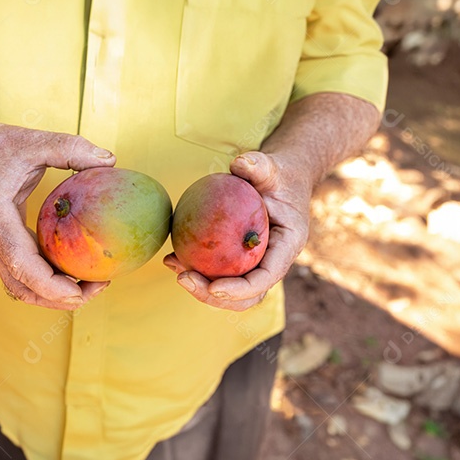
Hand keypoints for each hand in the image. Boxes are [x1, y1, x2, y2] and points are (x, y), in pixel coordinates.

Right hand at [0, 122, 116, 309]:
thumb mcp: (31, 141)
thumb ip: (69, 148)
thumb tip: (110, 160)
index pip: (21, 264)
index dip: (51, 285)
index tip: (81, 290)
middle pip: (23, 287)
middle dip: (61, 297)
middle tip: (100, 286)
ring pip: (20, 287)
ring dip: (54, 293)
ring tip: (91, 283)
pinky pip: (19, 275)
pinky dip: (44, 280)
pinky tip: (72, 269)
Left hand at [163, 151, 311, 310]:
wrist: (281, 180)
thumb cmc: (278, 174)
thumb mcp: (272, 166)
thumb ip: (259, 165)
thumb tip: (239, 163)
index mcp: (287, 246)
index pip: (267, 277)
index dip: (241, 289)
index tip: (213, 287)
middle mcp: (273, 262)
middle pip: (247, 296)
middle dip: (215, 296)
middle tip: (184, 278)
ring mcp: (257, 264)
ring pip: (231, 291)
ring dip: (202, 288)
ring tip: (175, 269)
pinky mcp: (240, 260)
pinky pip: (219, 272)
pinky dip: (197, 270)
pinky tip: (171, 257)